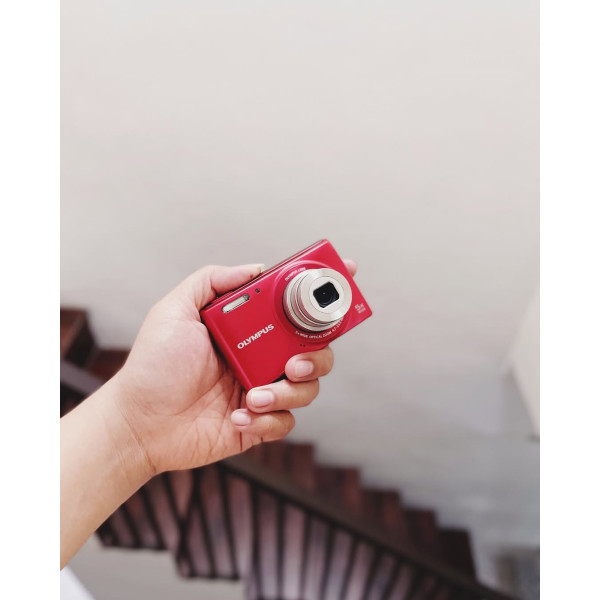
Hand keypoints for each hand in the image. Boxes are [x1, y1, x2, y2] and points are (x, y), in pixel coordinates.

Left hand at [111, 259, 357, 474]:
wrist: (139, 422)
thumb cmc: (154, 366)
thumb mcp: (175, 310)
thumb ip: (212, 281)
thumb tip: (256, 268)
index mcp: (249, 330)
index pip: (294, 308)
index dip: (323, 293)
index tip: (347, 274)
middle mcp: (261, 357)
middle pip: (316, 350)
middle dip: (317, 356)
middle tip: (293, 362)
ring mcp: (262, 390)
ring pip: (308, 388)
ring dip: (287, 392)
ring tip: (252, 395)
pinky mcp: (258, 423)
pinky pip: (287, 422)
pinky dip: (268, 420)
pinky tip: (237, 415)